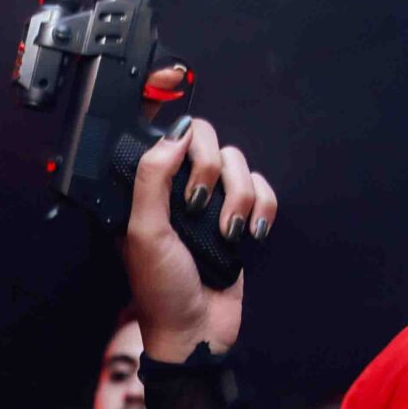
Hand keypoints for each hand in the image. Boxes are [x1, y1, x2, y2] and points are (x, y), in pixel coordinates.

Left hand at [121, 83, 276, 361]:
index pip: (155, 133)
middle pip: (205, 137)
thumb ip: (152, 178)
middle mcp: (177, 188)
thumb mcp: (145, 233)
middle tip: (197, 204)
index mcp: (145, 189)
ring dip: (238, 197)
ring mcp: (210, 201)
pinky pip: (262, 187)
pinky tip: (248, 233)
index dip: (163, 102)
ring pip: (238, 162)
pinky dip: (261, 208)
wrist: (197, 331)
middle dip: (211, 167)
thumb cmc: (162, 291)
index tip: (175, 78)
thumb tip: (174, 134)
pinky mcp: (239, 216)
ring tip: (225, 232)